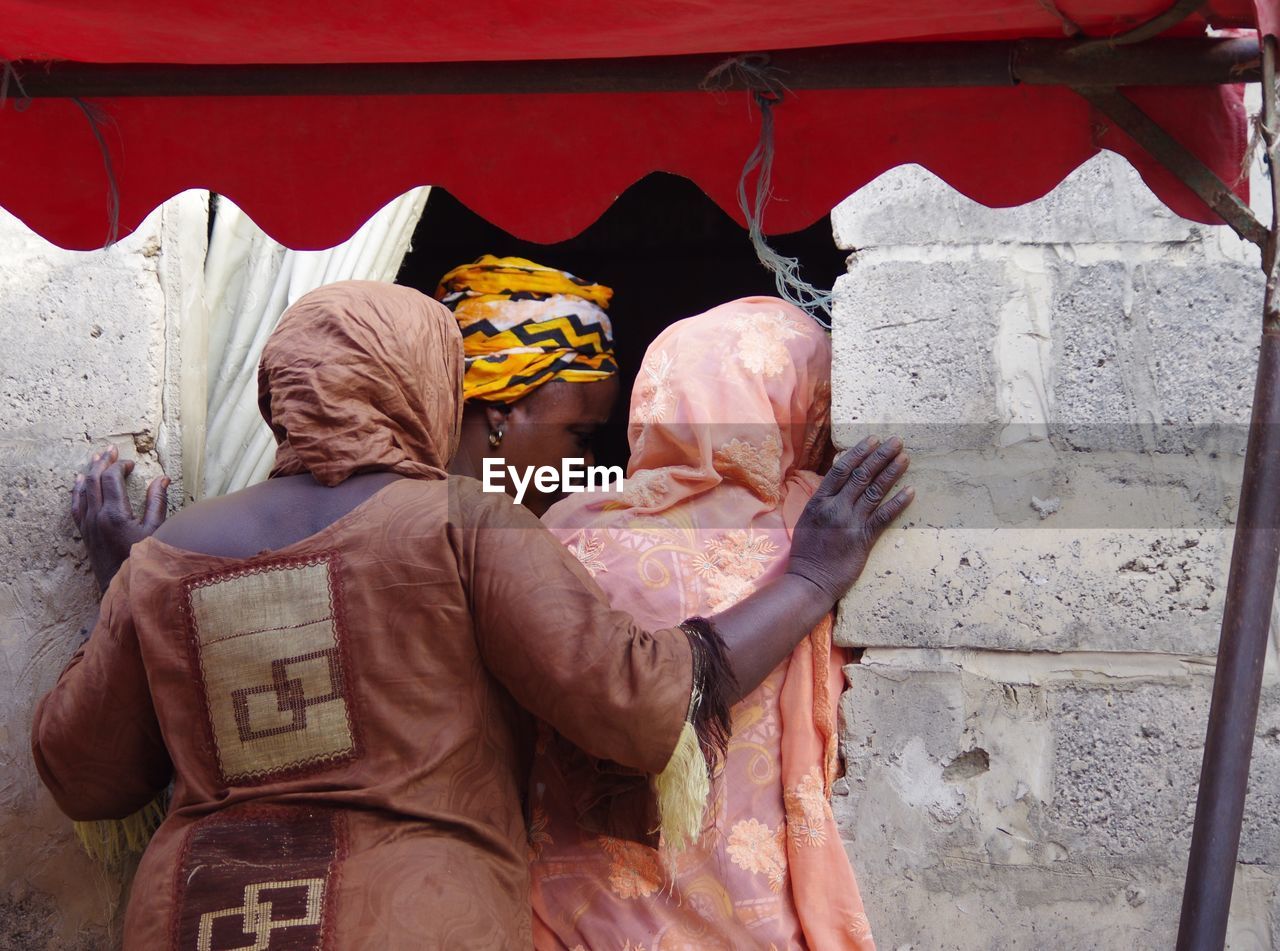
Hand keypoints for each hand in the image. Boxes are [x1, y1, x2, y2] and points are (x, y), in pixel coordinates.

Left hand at [71, 445, 168, 592]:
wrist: (124, 586)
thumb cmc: (145, 559)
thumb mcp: (158, 531)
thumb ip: (158, 502)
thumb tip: (162, 479)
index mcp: (116, 514)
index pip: (113, 479)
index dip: (121, 467)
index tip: (132, 465)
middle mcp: (98, 517)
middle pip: (96, 480)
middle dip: (103, 462)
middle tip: (110, 449)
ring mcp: (89, 525)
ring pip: (85, 491)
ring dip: (91, 472)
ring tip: (95, 458)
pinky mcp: (85, 533)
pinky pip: (76, 506)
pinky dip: (77, 491)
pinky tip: (79, 482)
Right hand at [786, 435, 912, 602]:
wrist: (809, 581)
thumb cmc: (807, 553)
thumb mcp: (808, 520)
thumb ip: (824, 502)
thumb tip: (839, 485)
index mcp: (819, 501)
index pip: (841, 470)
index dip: (859, 453)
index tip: (873, 440)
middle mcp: (835, 508)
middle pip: (861, 475)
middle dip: (880, 456)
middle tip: (896, 441)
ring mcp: (850, 523)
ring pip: (874, 491)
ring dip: (891, 472)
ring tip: (905, 458)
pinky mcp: (863, 539)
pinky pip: (884, 517)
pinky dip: (897, 503)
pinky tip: (910, 491)